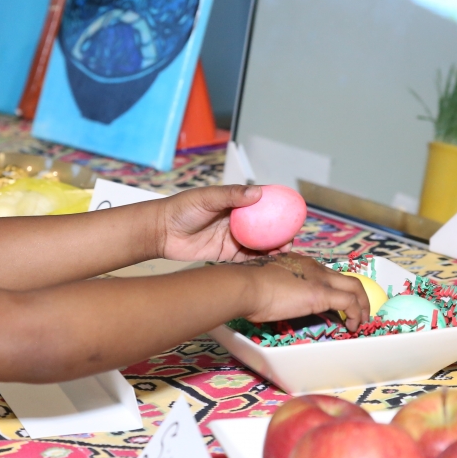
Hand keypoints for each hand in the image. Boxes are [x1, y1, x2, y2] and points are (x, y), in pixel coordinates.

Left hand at [154, 185, 288, 262]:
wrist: (161, 232)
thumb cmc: (182, 208)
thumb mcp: (207, 198)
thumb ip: (231, 195)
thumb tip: (257, 193)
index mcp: (236, 203)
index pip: (263, 204)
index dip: (280, 209)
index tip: (295, 213)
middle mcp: (238, 221)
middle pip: (266, 227)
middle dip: (281, 233)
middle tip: (291, 240)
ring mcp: (233, 237)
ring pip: (259, 244)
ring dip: (273, 249)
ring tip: (283, 254)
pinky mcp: (226, 254)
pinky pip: (247, 258)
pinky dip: (259, 261)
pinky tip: (269, 265)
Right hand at [237, 253, 369, 329]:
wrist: (245, 285)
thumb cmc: (247, 286)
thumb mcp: (264, 280)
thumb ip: (274, 286)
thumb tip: (271, 298)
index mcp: (299, 263)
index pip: (325, 273)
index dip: (334, 288)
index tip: (333, 303)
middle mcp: (313, 267)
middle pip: (346, 278)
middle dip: (357, 296)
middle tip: (357, 312)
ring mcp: (319, 279)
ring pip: (354, 287)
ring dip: (362, 306)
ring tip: (359, 322)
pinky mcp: (322, 294)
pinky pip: (350, 303)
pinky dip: (356, 315)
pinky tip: (352, 327)